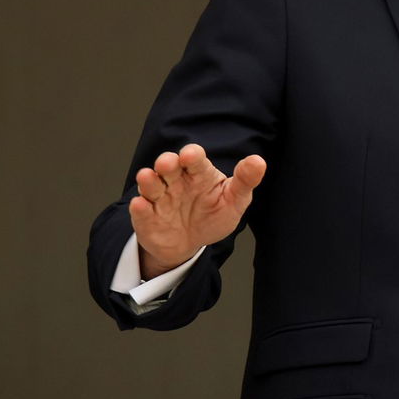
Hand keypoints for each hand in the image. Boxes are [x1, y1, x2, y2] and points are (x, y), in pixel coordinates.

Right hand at [128, 144, 265, 277]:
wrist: (190, 243)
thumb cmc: (213, 214)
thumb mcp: (234, 200)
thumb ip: (245, 181)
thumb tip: (259, 162)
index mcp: (198, 173)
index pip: (194, 159)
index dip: (191, 155)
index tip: (191, 155)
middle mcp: (175, 181)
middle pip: (168, 166)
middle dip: (166, 163)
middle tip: (167, 163)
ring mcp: (159, 198)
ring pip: (150, 184)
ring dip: (148, 180)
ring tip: (147, 177)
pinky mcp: (146, 217)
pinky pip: (140, 210)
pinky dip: (140, 208)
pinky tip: (141, 205)